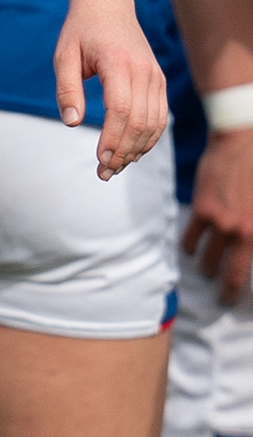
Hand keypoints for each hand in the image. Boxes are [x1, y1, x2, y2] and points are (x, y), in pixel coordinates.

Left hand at [53, 0, 165, 177]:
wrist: (108, 3)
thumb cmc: (81, 30)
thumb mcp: (64, 55)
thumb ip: (66, 90)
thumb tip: (72, 124)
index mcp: (119, 63)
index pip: (120, 109)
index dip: (112, 138)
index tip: (99, 159)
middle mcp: (143, 70)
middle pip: (140, 121)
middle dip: (123, 151)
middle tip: (104, 173)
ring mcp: (155, 76)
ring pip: (154, 123)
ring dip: (137, 149)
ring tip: (114, 167)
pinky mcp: (158, 80)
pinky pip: (159, 115)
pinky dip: (148, 137)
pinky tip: (130, 152)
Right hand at [184, 128, 252, 301]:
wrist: (243, 139)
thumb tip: (250, 243)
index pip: (247, 270)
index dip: (240, 288)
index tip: (234, 297)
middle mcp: (242, 232)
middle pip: (229, 274)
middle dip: (226, 289)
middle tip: (224, 296)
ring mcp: (221, 222)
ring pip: (206, 260)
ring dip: (205, 269)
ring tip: (206, 271)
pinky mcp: (202, 210)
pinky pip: (189, 239)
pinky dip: (189, 248)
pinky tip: (191, 250)